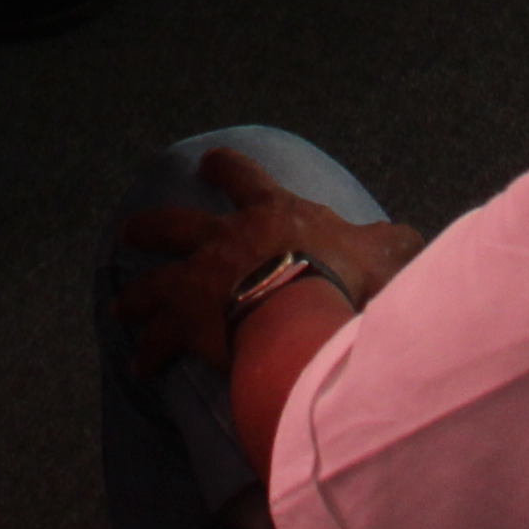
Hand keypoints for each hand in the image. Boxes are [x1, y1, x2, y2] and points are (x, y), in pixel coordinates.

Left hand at [114, 150, 424, 377]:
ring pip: (153, 283)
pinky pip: (159, 339)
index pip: (244, 178)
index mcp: (270, 214)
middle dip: (150, 228)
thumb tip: (409, 239)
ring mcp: (199, 279)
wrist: (304, 312)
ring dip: (135, 294)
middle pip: (174, 226)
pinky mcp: (187, 321)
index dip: (227, 169)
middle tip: (129, 231)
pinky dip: (148, 352)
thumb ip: (390, 243)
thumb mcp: (382, 251)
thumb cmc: (345, 278)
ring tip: (120, 304)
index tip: (211, 163)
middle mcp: (224, 239)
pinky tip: (140, 365)